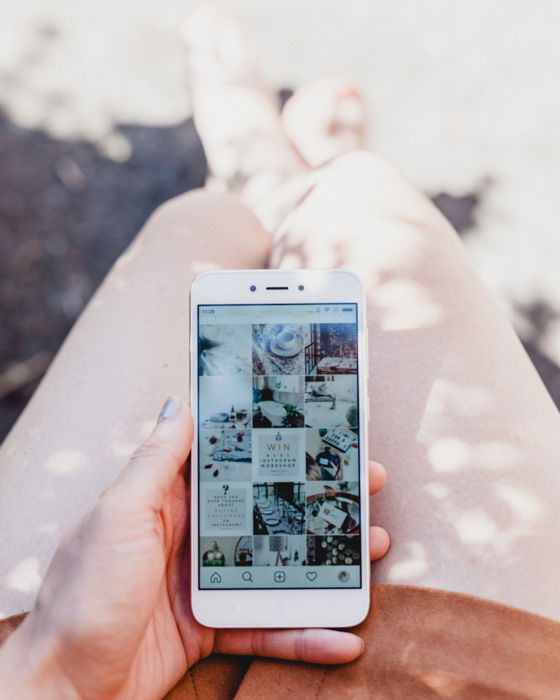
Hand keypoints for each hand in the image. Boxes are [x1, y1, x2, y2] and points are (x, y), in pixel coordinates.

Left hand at [0, 397, 389, 698]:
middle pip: (269, 508)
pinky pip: (268, 627)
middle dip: (318, 496)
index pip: (233, 459)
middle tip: (366, 482)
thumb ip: (155, 461)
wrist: (62, 690)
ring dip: (326, 559)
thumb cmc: (83, 595)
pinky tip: (342, 636)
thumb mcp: (120, 515)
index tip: (319, 426)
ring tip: (372, 545)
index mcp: (169, 499)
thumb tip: (179, 402)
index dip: (277, 441)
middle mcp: (192, 534)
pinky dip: (305, 633)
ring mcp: (206, 581)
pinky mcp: (213, 626)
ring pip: (280, 563)